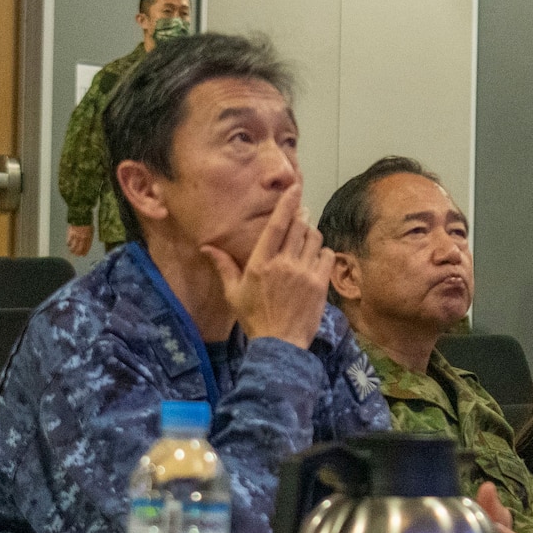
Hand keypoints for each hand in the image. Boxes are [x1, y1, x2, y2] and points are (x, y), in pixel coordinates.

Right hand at [67, 224, 92, 255]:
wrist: (81, 215)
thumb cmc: (87, 221)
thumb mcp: (91, 229)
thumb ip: (89, 236)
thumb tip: (87, 241)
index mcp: (89, 237)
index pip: (87, 247)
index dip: (85, 252)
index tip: (83, 255)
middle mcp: (83, 238)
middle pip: (80, 248)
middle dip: (78, 253)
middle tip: (77, 255)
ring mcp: (77, 236)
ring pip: (74, 246)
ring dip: (72, 250)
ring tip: (71, 251)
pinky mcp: (71, 233)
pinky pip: (69, 241)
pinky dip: (68, 244)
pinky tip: (68, 245)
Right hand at [202, 185, 331, 348]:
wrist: (280, 343)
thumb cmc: (254, 318)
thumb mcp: (234, 292)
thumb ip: (223, 266)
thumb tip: (206, 247)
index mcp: (260, 262)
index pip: (276, 225)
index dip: (286, 204)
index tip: (294, 188)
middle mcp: (283, 263)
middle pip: (298, 227)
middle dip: (300, 217)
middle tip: (299, 215)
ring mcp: (304, 273)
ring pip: (314, 238)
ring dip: (310, 234)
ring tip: (305, 240)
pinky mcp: (320, 284)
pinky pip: (326, 255)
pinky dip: (322, 252)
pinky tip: (315, 258)